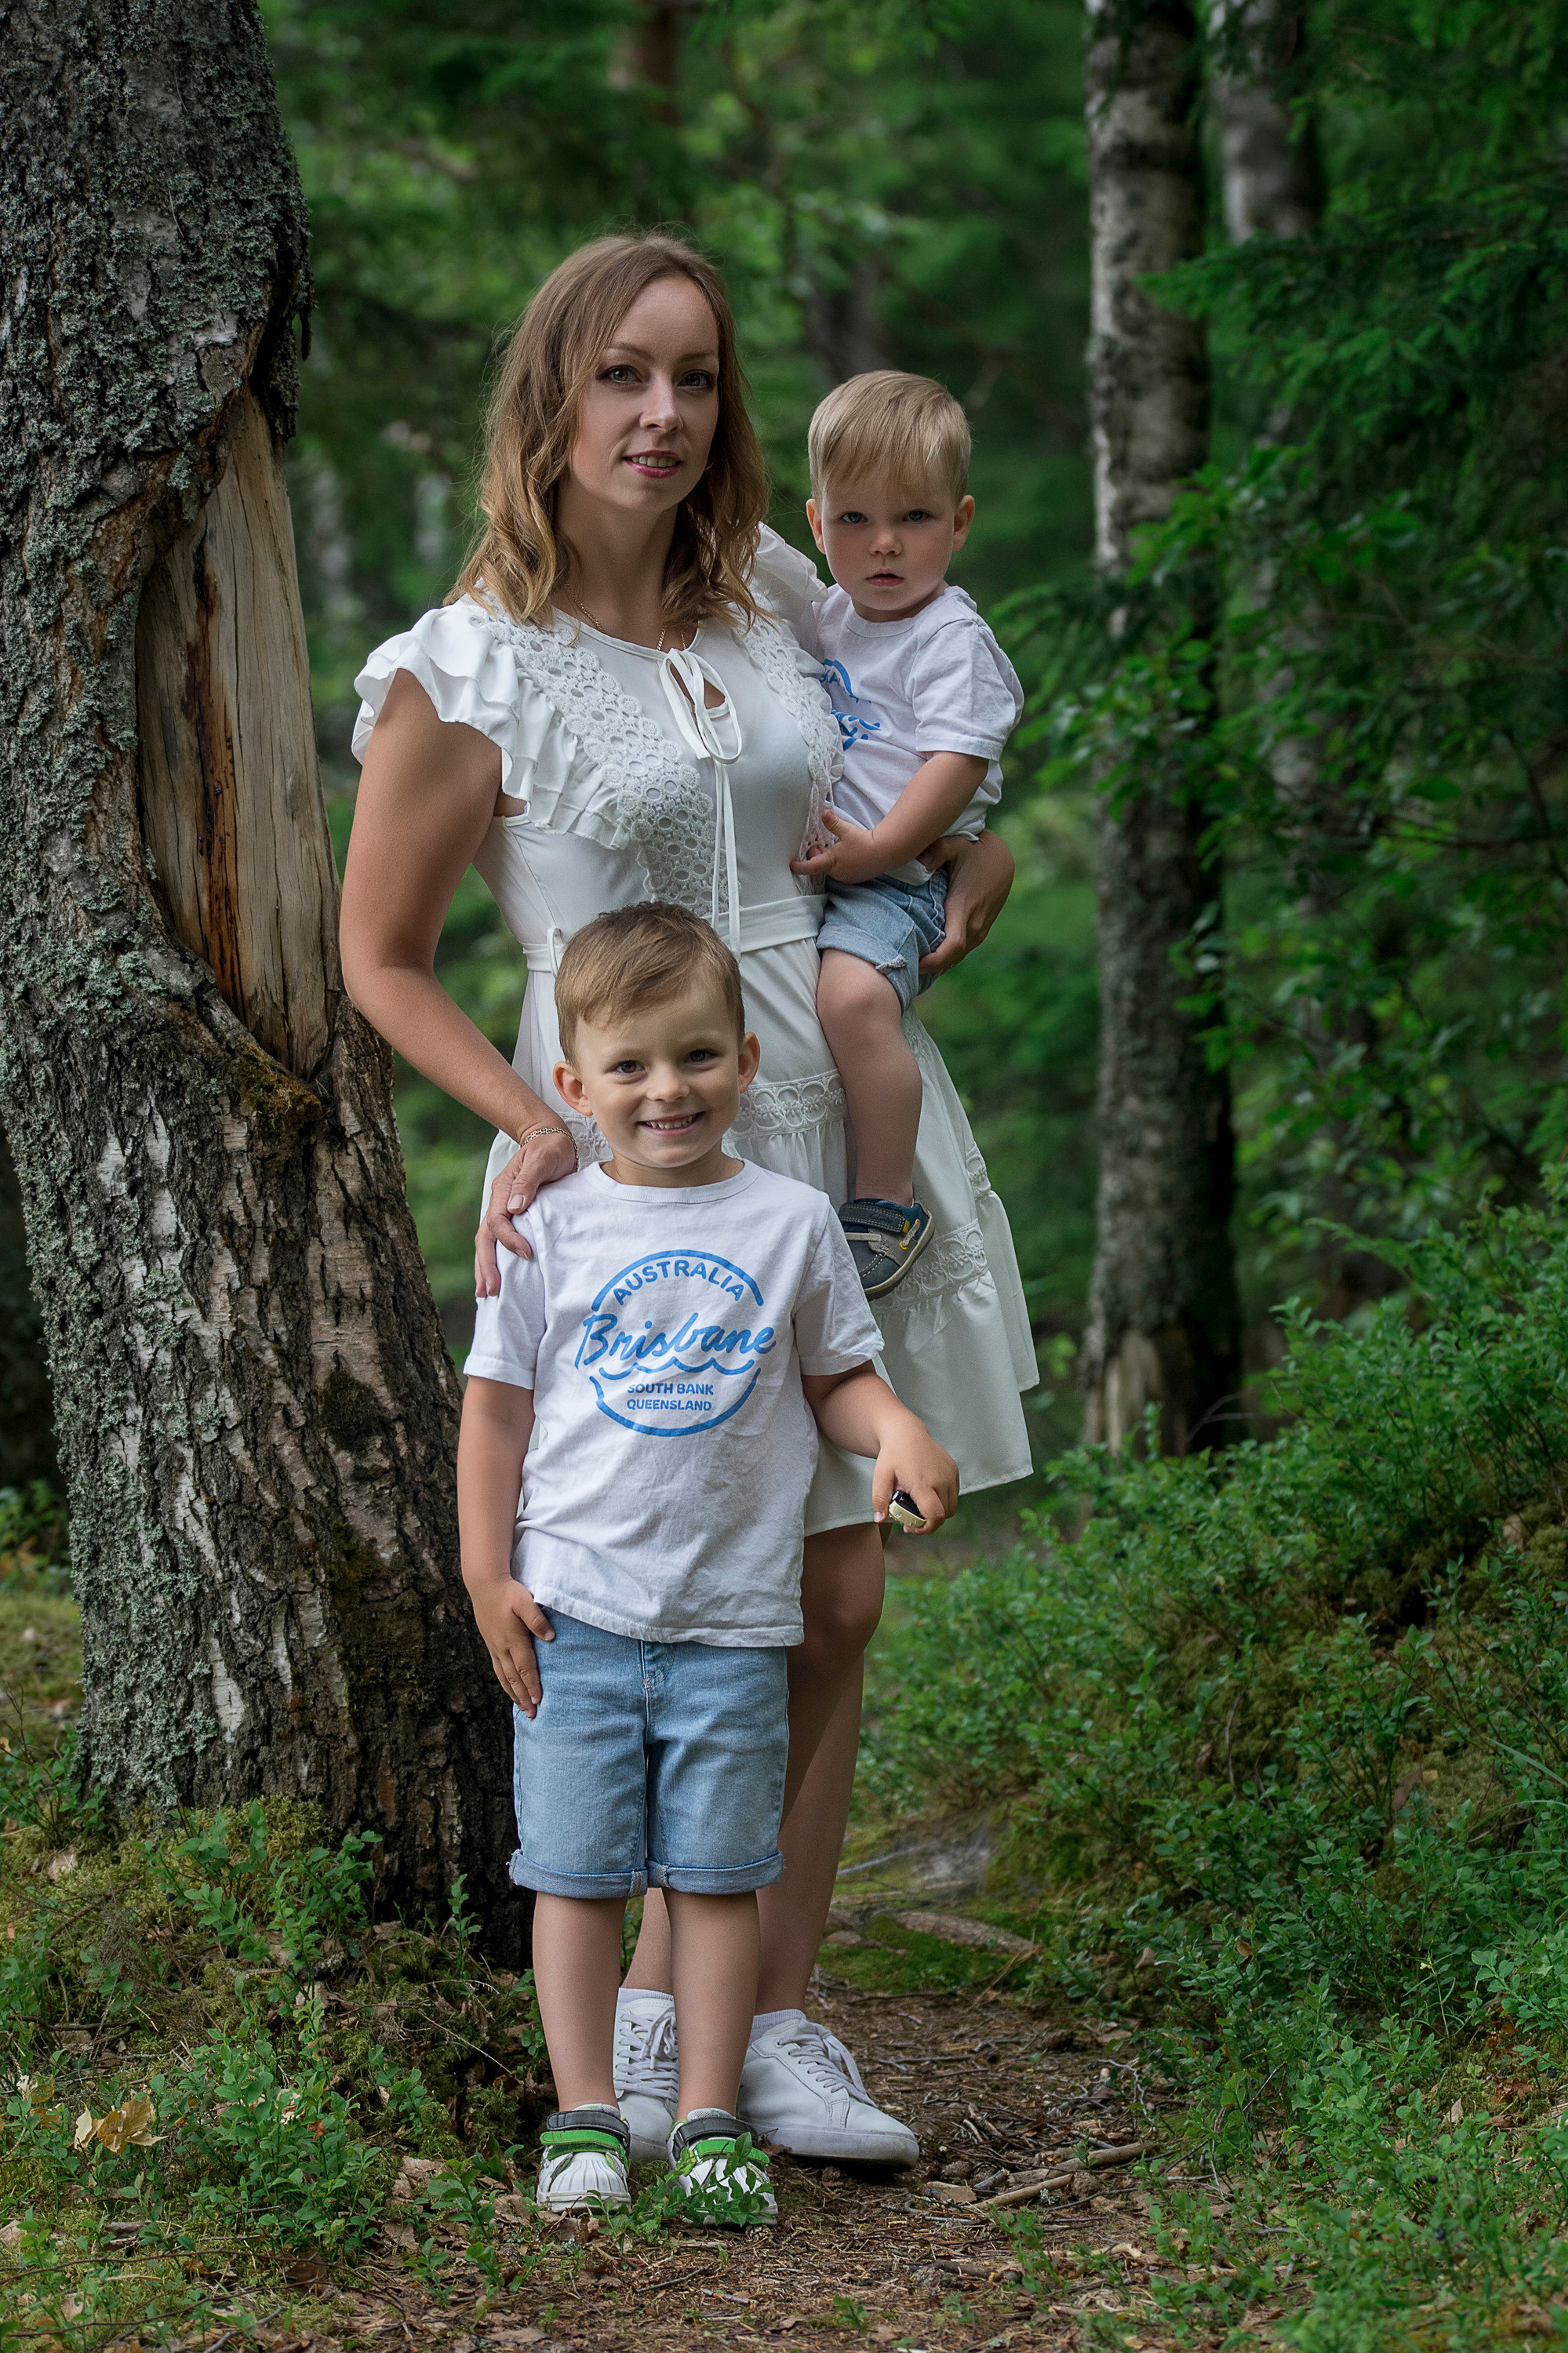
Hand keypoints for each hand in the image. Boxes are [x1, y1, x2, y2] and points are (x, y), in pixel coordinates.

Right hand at [469, 1576, 553, 1714]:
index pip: (525, 1667)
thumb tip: (550, 1637)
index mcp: (513, 1639)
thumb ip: (537, 1619)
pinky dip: (505, 1683)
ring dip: (514, 1693)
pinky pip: (498, 1669)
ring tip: (522, 1708)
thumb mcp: (525, 1601)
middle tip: (532, 1714)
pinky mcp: (491, 1644)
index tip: (539, 1701)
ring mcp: (495, 1647)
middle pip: (514, 1678)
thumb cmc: (508, 1592)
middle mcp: (502, 1647)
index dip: (532, 1685)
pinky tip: (509, 1688)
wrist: (484, 1585)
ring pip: (504, 1676)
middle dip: (524, 1697)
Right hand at [474, 1126, 577, 1297]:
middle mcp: (499, 1202)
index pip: (499, 1221)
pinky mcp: (514, 1216)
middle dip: (486, 1266)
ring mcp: (504, 1210)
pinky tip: (496, 1279)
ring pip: (487, 1243)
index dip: (510, 1240)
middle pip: (485, 1238)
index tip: (527, 1254)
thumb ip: (529, 1181)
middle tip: (491, 1291)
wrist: (549, 1139)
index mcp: (503, 1189)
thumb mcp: (543, 1158)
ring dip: (485, 1268)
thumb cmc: (550, 1148)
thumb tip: (515, 1207)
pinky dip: (495, 1261)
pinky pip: (499, 1242)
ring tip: (486, 1295)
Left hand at [789, 809, 887, 886]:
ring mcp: (846, 877)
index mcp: (831, 863)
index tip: (792, 865)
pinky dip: (840, 862)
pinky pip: (841, 870)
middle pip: (820, 865)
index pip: (810, 867)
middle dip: (817, 854)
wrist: (886, 851)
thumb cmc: (864, 842)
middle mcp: (837, 873)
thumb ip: (832, 823)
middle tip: (820, 841)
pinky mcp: (855, 877)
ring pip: (831, 867)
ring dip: (829, 857)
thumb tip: (824, 813)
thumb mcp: (846, 830)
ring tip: (835, 845)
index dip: (799, 866)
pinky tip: (847, 852)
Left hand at [871, 1423, 958, 1534]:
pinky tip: (927, 1494)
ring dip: (938, 1512)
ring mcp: (950, 1474)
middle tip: (912, 1519)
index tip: (911, 1528)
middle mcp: (941, 1479)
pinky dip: (943, 1500)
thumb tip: (879, 1520)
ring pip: (951, 1507)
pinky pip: (953, 1494)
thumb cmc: (892, 1455)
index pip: (935, 1515)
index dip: (926, 1528)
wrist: (906, 1432)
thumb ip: (879, 1499)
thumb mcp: (880, 1476)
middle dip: (929, 1522)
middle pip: (944, 1515)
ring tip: (920, 1507)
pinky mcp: (954, 1470)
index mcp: (923, 1483)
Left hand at [917, 830, 1013, 975]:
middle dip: (928, 967)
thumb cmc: (975, 851)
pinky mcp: (980, 931)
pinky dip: (945, 957)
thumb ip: (938, 850)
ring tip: (910, 964)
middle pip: (950, 959)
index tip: (914, 964)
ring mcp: (979, 931)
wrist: (1002, 859)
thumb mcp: (956, 844)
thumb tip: (923, 863)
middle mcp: (974, 925)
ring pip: (956, 958)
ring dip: (937, 964)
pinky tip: (927, 957)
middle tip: (901, 967)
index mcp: (964, 909)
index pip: (952, 947)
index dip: (933, 961)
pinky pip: (961, 951)